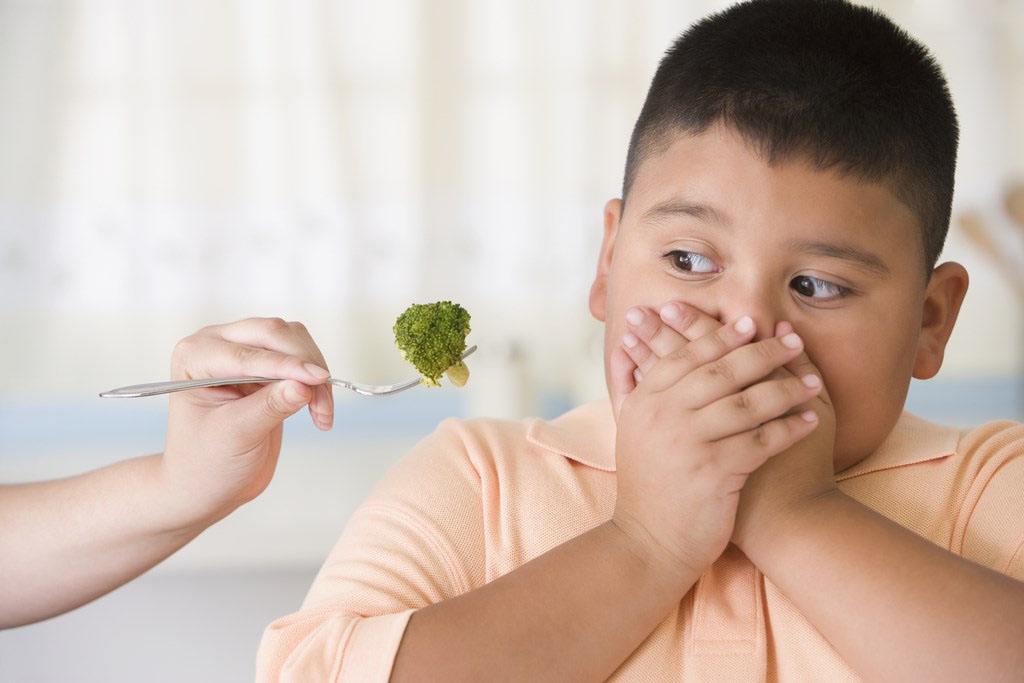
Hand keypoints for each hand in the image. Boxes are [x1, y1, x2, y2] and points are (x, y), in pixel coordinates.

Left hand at [163, 317, 334, 526]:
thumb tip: (304, 385)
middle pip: (273, 333)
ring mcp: (244, 351)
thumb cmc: (206, 463)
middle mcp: (217, 344)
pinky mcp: (268, 365)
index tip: (318, 380)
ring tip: (321, 413)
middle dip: (304, 365)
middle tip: (322, 402)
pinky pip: (302, 357)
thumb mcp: (236, 436)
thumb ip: (269, 406)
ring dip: (314, 373)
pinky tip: (319, 410)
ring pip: (293, 340)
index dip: (287, 365)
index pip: (248, 353)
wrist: (207, 484)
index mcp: (195, 356)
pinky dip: (316, 381)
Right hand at [608, 303, 822, 581]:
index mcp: (645, 400)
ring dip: (785, 389)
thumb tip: (625, 345)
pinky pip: (761, 441)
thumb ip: (627, 384)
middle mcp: (664, 416)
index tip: (752, 323)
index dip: (721, 337)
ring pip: (746, 404)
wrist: (648, 542)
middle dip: (761, 353)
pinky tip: (809, 421)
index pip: (688, 356)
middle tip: (792, 341)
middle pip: (721, 372)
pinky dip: (788, 429)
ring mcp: (688, 443)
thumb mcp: (628, 429)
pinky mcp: (714, 472)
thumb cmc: (646, 483)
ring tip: (812, 383)